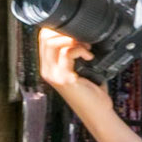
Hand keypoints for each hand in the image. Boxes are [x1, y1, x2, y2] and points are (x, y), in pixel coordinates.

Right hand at [38, 25, 141, 141]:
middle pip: (45, 38)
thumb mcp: (80, 69)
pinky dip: (80, 50)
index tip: (74, 30)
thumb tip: (79, 35)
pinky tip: (89, 56)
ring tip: (86, 47)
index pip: (43, 39)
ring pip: (53, 43)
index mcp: (49, 67)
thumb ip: (74, 54)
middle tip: (81, 38)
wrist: (98, 112)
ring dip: (73, 40)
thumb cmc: (91, 93)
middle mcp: (47, 71)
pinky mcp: (63, 78)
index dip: (57, 28)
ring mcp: (53, 75)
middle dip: (65, 32)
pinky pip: (67, 53)